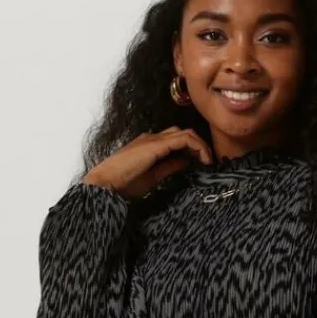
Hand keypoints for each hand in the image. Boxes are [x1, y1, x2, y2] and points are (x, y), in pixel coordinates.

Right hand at [81, 126, 212, 199]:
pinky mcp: (156, 144)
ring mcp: (154, 139)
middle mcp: (152, 138)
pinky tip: (204, 160)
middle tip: (209, 162)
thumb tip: (187, 162)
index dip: (193, 149)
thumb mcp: (154, 176)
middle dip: (199, 145)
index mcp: (150, 145)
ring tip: (209, 161)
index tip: (203, 164)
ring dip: (201, 145)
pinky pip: (184, 139)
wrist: (107, 184)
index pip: (177, 140)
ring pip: (186, 133)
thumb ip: (170, 166)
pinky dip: (197, 146)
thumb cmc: (124, 184)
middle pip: (183, 133)